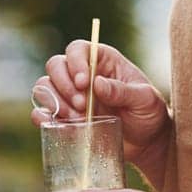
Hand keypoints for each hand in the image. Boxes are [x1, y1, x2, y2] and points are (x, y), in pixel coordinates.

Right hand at [30, 41, 170, 168]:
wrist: (147, 141)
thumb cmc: (149, 113)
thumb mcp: (145, 100)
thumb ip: (123, 91)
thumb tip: (97, 83)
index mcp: (104, 61)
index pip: (78, 50)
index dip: (75, 63)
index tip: (84, 83)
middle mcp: (83, 74)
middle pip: (55, 65)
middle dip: (64, 85)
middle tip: (83, 105)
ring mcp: (71, 95)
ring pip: (45, 86)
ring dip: (55, 102)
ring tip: (79, 118)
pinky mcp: (65, 116)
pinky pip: (42, 111)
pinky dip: (44, 117)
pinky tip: (58, 124)